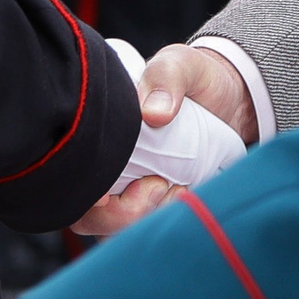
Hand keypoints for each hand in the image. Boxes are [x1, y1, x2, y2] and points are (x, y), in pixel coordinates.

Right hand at [74, 43, 254, 236]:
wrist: (232, 98)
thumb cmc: (195, 79)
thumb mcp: (179, 64)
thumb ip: (166, 78)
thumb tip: (152, 114)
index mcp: (94, 135)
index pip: (66, 178)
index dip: (84, 195)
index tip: (120, 191)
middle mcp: (102, 168)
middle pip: (85, 217)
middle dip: (121, 215)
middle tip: (160, 186)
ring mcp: (125, 192)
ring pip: (111, 233)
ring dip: (143, 221)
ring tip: (179, 189)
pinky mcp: (153, 208)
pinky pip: (142, 234)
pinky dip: (161, 225)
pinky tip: (185, 198)